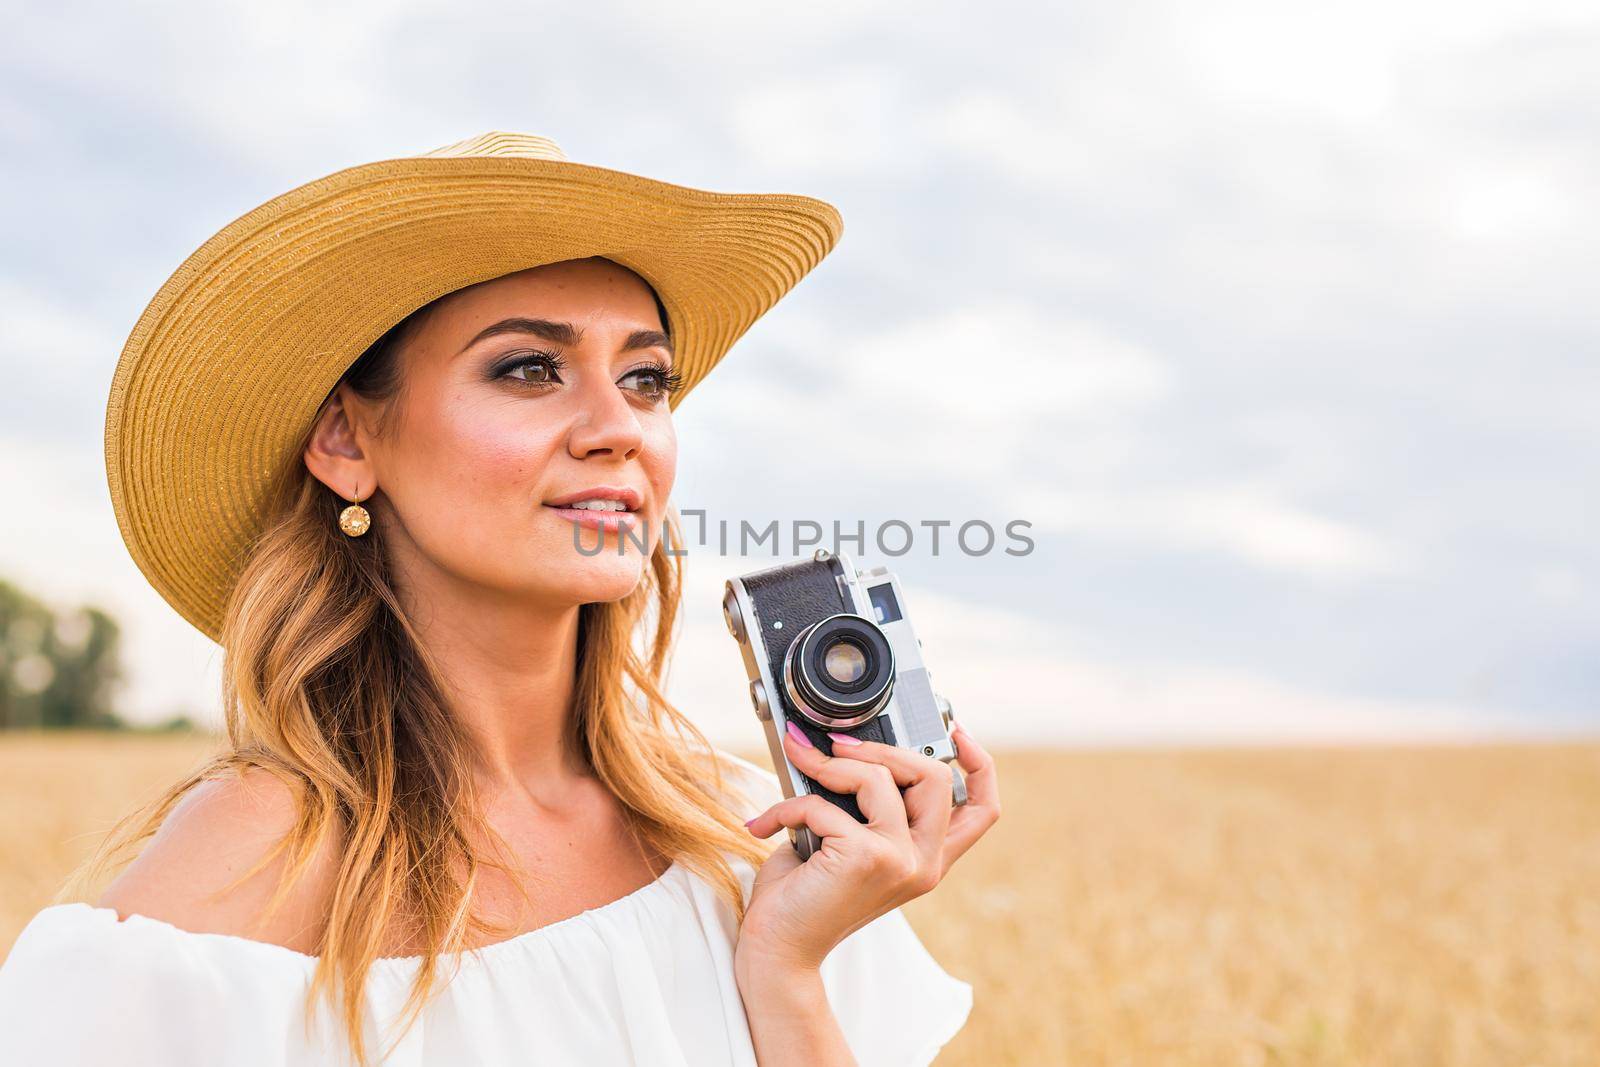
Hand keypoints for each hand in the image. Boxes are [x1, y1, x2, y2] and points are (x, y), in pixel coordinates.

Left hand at [734, 719, 999, 976]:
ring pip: (881, 777)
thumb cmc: (804, 896)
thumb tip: (845, 747)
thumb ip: (865, 805)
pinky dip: (789, 805)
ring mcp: (901, 861)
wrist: (777, 950)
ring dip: (830, 765)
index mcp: (927, 860)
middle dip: (885, 748)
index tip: (957, 730)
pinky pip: (824, 802)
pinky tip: (766, 824)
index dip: (978, 764)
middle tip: (839, 746)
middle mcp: (924, 864)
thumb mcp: (847, 842)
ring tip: (799, 768)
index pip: (983, 810)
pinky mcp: (867, 857)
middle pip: (937, 778)